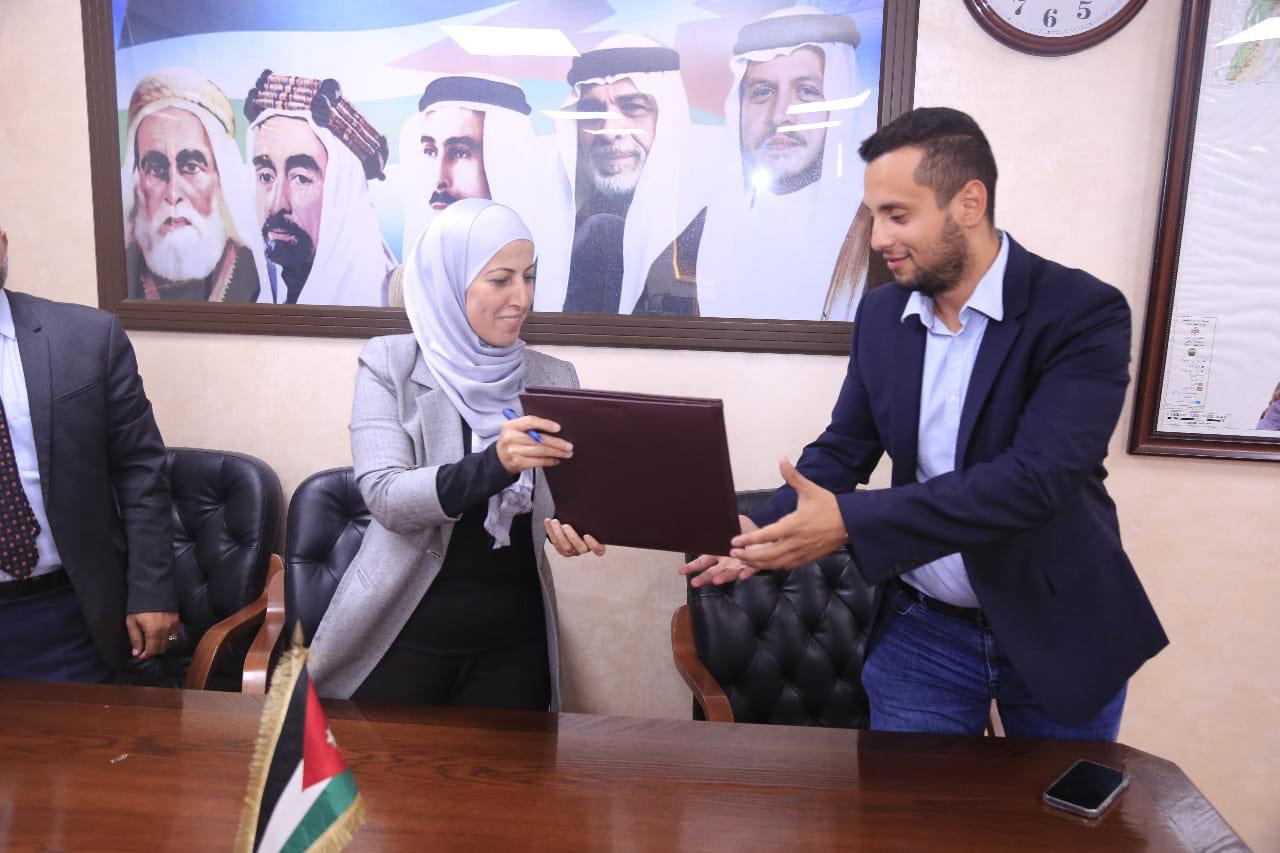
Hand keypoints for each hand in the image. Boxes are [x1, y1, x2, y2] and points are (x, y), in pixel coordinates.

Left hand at [126, 611, 178, 659]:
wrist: (152, 589)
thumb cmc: (139, 606)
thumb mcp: (132, 622)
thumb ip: (135, 638)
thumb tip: (136, 652)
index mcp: (153, 631)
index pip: (152, 651)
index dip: (145, 656)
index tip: (139, 655)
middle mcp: (165, 630)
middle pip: (162, 648)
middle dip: (153, 651)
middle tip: (145, 650)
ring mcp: (173, 625)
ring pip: (169, 643)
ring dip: (161, 645)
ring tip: (153, 643)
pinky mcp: (177, 620)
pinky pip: (174, 634)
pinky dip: (168, 638)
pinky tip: (161, 635)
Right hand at [496, 415, 572, 474]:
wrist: (499, 457)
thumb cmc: (513, 440)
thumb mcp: (516, 428)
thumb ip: (531, 426)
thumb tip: (554, 429)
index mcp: (511, 425)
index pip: (530, 422)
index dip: (545, 424)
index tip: (558, 428)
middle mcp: (512, 437)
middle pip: (539, 439)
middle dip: (557, 443)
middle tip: (569, 445)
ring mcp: (514, 451)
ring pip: (541, 451)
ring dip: (557, 453)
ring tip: (567, 453)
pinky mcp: (518, 463)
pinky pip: (538, 462)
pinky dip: (550, 461)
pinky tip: (556, 460)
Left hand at [544, 519, 605, 556]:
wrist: (575, 522)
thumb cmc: (587, 520)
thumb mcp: (592, 520)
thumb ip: (594, 517)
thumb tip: (595, 502)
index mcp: (596, 544)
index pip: (598, 550)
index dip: (593, 544)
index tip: (587, 535)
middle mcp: (585, 549)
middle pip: (580, 548)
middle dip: (571, 536)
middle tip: (566, 525)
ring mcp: (573, 550)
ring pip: (565, 547)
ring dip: (558, 533)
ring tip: (555, 522)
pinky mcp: (562, 550)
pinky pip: (555, 543)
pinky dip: (550, 531)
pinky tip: (548, 521)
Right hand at [678, 515, 760, 587]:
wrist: (768, 536)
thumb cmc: (749, 531)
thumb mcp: (734, 521)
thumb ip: (723, 521)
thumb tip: (710, 515)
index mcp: (719, 552)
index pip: (703, 560)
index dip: (693, 566)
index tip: (681, 571)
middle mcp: (727, 561)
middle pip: (712, 571)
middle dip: (703, 577)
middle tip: (694, 582)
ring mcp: (739, 564)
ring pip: (728, 573)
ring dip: (722, 577)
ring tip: (716, 580)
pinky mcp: (753, 565)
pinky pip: (749, 569)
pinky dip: (746, 572)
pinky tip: (742, 575)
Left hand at [728, 458, 847, 570]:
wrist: (851, 523)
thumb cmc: (829, 505)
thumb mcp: (810, 489)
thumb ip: (793, 476)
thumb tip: (781, 459)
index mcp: (794, 525)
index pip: (767, 535)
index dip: (749, 540)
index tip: (734, 542)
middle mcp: (796, 542)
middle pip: (767, 555)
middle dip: (748, 556)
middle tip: (733, 553)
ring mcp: (802, 553)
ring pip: (775, 564)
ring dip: (757, 564)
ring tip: (742, 560)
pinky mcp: (806, 559)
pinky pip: (785, 567)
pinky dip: (771, 567)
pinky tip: (762, 564)